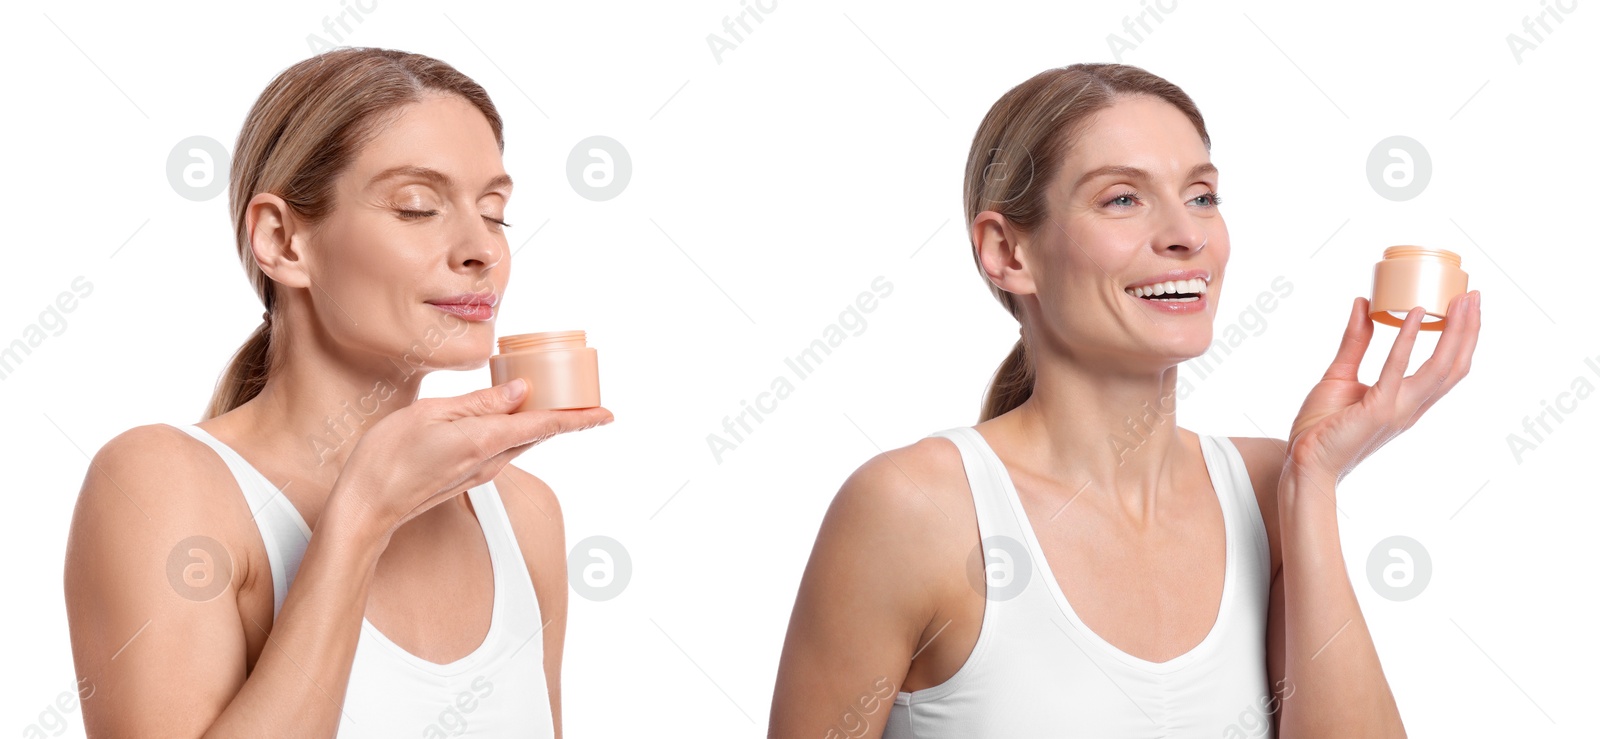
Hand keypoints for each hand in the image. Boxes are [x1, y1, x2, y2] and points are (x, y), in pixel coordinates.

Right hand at [333, 378, 613, 532]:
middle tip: (588, 401)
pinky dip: (518, 432)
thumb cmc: (388, 458)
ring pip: (522, 442)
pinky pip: (504, 449)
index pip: (545, 425)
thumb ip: (479, 402)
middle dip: (567, 419)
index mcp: (485, 440)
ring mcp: (480, 472)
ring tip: (555, 403)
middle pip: (539, 435)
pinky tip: (512, 418)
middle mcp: (490, 460)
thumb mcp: (431, 413)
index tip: (606, 413)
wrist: (366, 506)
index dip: (578, 419)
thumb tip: (522, 391)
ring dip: (543, 425)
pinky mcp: (468, 477)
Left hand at [1285, 291, 1480, 481]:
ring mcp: (1398, 410)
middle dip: (1468, 330)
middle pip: (1454, 367)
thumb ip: (1355, 342)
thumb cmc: (1320, 427)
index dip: (1462, 339)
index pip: (1447, 369)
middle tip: (1473, 295)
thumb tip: (1363, 305)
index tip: (1467, 306)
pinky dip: (1407, 340)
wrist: (1302, 461)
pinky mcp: (1378, 410)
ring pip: (1439, 369)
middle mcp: (1410, 407)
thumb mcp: (1340, 375)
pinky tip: (1415, 314)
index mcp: (1407, 402)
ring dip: (1454, 332)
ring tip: (1459, 301)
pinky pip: (1396, 370)